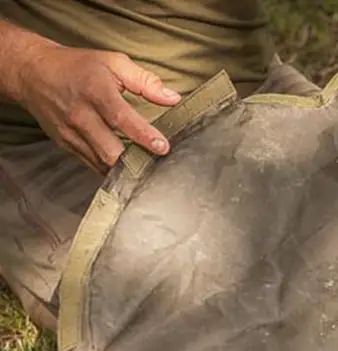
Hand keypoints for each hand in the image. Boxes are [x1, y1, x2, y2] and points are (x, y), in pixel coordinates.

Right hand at [13, 39, 181, 173]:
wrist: (33, 72)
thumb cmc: (78, 67)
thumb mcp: (113, 63)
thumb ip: (145, 81)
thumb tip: (173, 98)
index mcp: (95, 91)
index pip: (120, 118)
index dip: (143, 135)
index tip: (163, 147)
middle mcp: (81, 115)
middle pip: (109, 151)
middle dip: (134, 161)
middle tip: (156, 163)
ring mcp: (71, 133)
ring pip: (102, 164)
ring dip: (125, 169)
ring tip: (145, 167)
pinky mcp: (66, 145)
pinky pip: (93, 166)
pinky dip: (111, 170)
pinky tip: (126, 168)